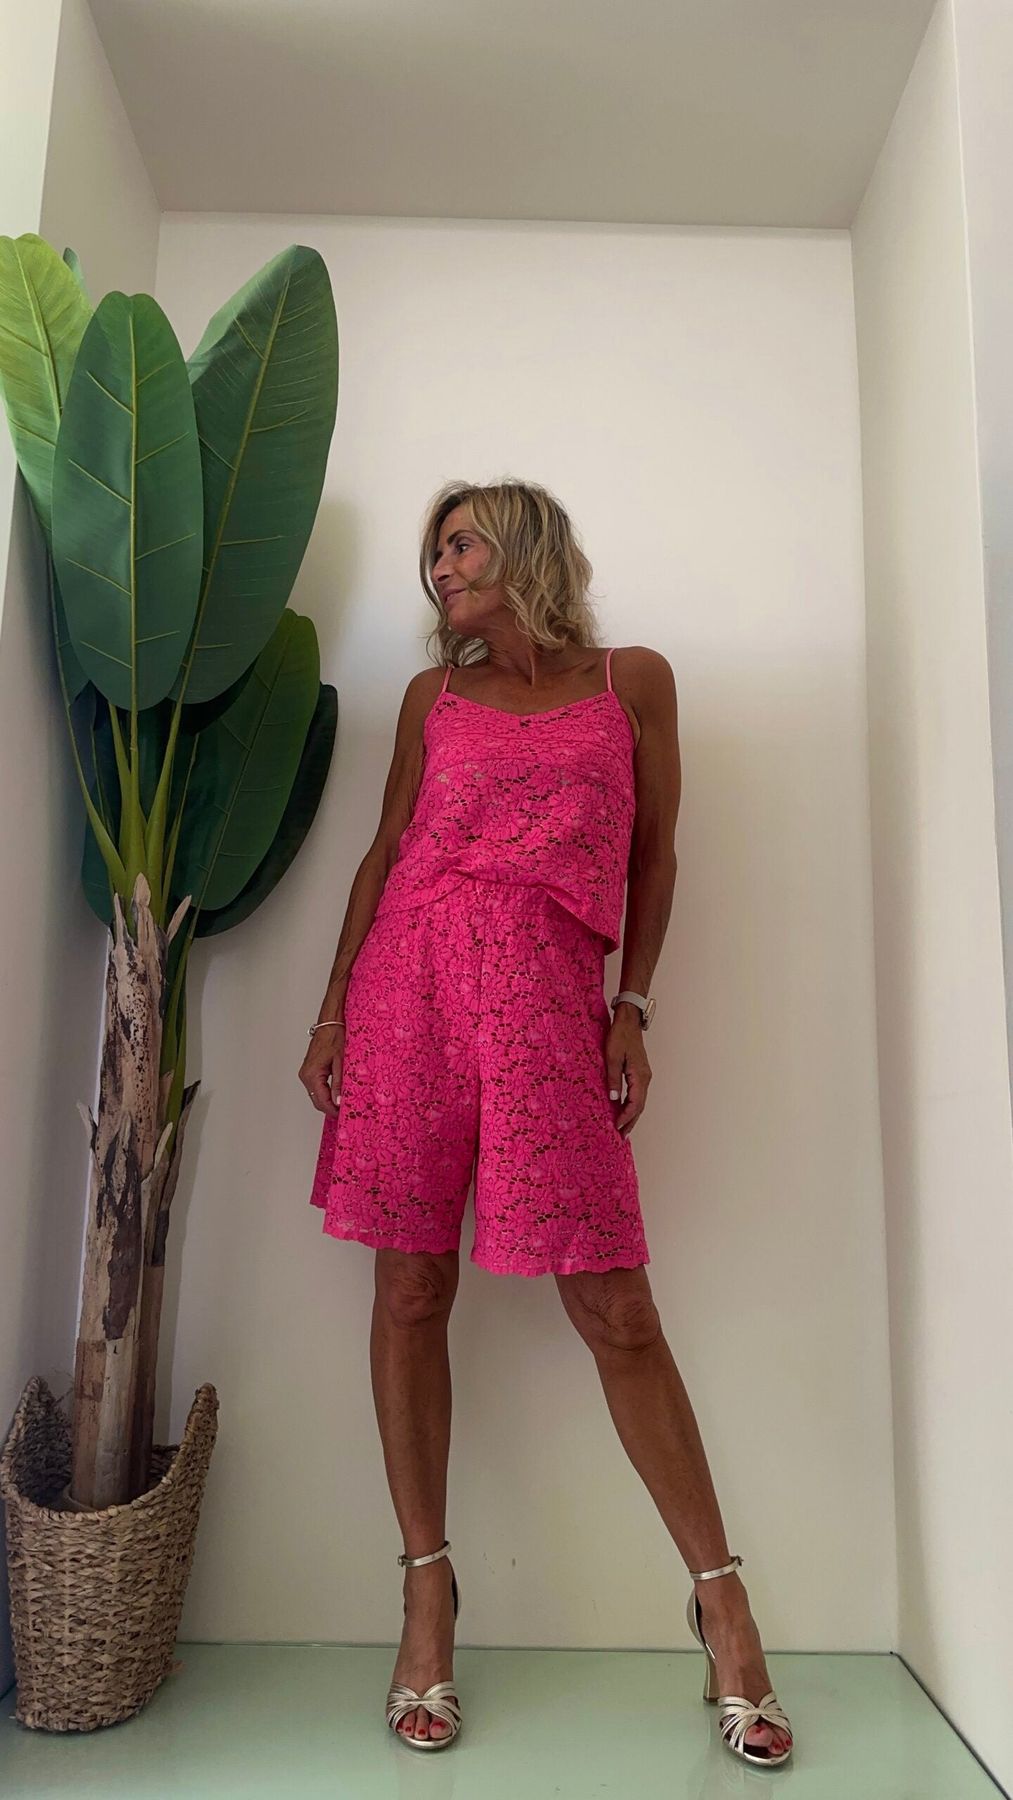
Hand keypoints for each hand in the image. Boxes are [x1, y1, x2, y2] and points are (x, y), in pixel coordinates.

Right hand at [299, 1023, 344, 1117]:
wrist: (330, 1023)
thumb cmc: (335, 1037)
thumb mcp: (341, 1062)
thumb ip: (339, 1084)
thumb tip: (338, 1102)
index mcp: (312, 1075)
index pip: (322, 1101)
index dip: (333, 1111)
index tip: (344, 1115)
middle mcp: (306, 1075)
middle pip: (317, 1101)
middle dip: (331, 1107)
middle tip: (346, 1111)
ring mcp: (306, 1073)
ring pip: (317, 1095)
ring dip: (329, 1101)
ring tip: (344, 1103)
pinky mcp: (310, 1070)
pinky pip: (317, 1087)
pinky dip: (326, 1093)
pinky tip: (337, 1094)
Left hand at [605, 1010, 651, 1135]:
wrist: (629, 1021)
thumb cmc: (620, 1036)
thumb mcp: (612, 1056)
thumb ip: (613, 1078)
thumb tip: (613, 1099)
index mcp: (639, 1075)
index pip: (635, 1103)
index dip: (626, 1117)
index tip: (616, 1127)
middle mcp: (645, 1078)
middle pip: (639, 1106)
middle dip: (630, 1122)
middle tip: (621, 1137)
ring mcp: (644, 1075)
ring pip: (639, 1101)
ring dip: (631, 1115)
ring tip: (622, 1128)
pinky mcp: (640, 1072)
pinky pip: (637, 1093)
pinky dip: (631, 1105)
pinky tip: (623, 1109)